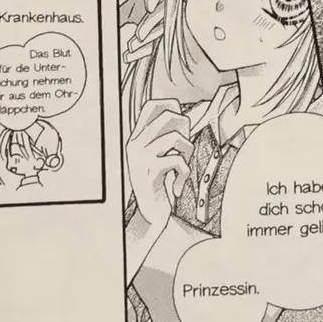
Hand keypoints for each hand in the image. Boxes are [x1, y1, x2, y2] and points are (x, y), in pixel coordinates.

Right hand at [123, 96, 194, 229]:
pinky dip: (184, 173)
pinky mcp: (149, 173)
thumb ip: (165, 137)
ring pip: (175, 137)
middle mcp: (135, 144)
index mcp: (135, 138)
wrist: (149, 215)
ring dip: (187, 152)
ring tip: (183, 167)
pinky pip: (177, 161)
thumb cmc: (158, 184)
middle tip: (184, 146)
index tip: (180, 122)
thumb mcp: (158, 157)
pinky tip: (178, 185)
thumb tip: (183, 115)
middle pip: (167, 115)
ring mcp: (141, 158)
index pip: (150, 106)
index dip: (170, 106)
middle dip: (184, 127)